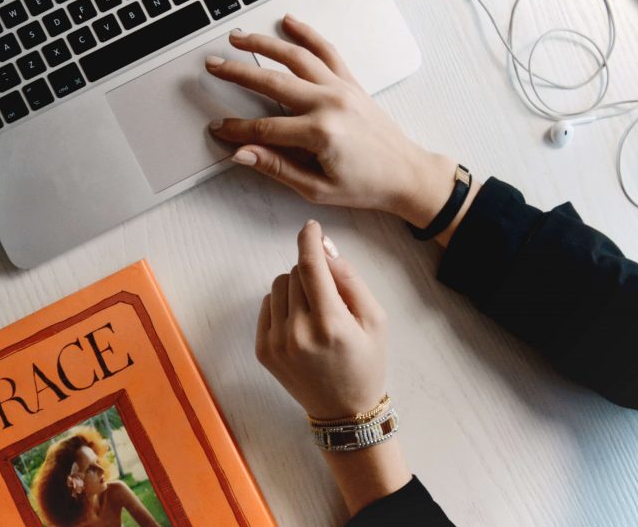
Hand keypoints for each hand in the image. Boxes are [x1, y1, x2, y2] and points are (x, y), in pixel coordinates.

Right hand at [207, 15, 460, 230]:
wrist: (405, 174)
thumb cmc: (366, 185)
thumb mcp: (316, 188)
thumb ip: (276, 167)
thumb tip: (243, 153)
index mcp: (320, 132)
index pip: (264, 128)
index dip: (237, 129)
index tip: (217, 128)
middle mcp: (330, 103)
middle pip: (272, 81)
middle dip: (238, 72)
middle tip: (212, 65)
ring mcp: (341, 88)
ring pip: (296, 57)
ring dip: (264, 44)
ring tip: (238, 37)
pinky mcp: (351, 83)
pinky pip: (326, 51)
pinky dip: (307, 34)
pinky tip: (288, 22)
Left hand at [256, 221, 410, 513]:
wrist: (343, 411)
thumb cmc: (366, 362)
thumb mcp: (375, 319)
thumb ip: (349, 279)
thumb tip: (324, 248)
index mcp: (329, 324)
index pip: (310, 267)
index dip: (309, 240)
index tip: (311, 227)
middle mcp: (297, 333)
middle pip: (294, 273)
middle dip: (312, 273)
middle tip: (330, 296)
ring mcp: (276, 343)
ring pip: (277, 286)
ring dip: (295, 288)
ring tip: (315, 312)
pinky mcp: (262, 350)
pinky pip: (267, 305)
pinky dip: (282, 306)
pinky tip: (300, 325)